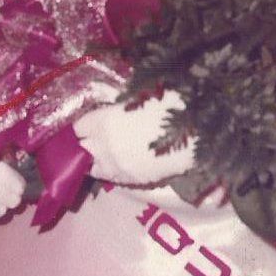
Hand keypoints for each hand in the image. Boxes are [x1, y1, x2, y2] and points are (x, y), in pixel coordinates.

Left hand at [73, 89, 193, 185]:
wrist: (197, 133)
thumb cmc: (171, 104)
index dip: (83, 124)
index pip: (78, 128)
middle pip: (82, 150)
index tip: (87, 121)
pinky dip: (112, 168)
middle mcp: (105, 147)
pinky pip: (113, 176)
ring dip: (96, 158)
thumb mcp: (141, 95)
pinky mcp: (132, 180)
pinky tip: (123, 159)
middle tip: (92, 136)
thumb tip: (111, 108)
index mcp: (105, 121)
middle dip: (84, 142)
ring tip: (106, 150)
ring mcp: (117, 167)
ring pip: (93, 167)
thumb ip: (120, 105)